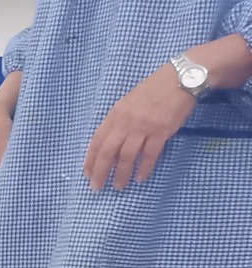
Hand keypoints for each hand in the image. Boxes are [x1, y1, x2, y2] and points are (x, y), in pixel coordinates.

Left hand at [84, 65, 196, 191]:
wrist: (180, 79)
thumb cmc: (153, 90)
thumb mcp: (128, 102)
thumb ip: (118, 122)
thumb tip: (111, 145)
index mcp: (115, 114)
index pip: (97, 141)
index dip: (91, 159)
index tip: (88, 174)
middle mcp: (126, 122)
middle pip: (108, 152)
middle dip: (101, 172)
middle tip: (97, 187)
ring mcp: (144, 127)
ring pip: (127, 156)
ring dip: (122, 174)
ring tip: (120, 186)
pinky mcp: (161, 131)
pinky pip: (150, 154)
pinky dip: (145, 168)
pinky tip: (141, 177)